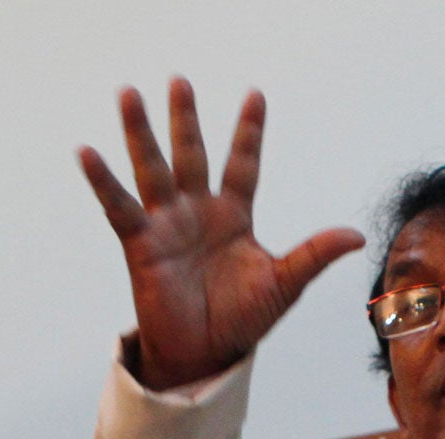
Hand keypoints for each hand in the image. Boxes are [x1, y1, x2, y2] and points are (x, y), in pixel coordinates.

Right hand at [79, 79, 365, 388]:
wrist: (207, 353)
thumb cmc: (242, 319)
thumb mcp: (284, 283)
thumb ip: (314, 254)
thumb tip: (357, 236)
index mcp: (233, 216)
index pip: (242, 164)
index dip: (248, 132)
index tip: (256, 94)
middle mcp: (197, 212)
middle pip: (191, 155)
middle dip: (185, 119)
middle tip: (179, 81)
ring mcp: (167, 224)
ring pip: (153, 169)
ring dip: (140, 133)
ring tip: (129, 93)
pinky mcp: (141, 244)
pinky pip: (120, 206)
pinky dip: (104, 181)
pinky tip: (87, 152)